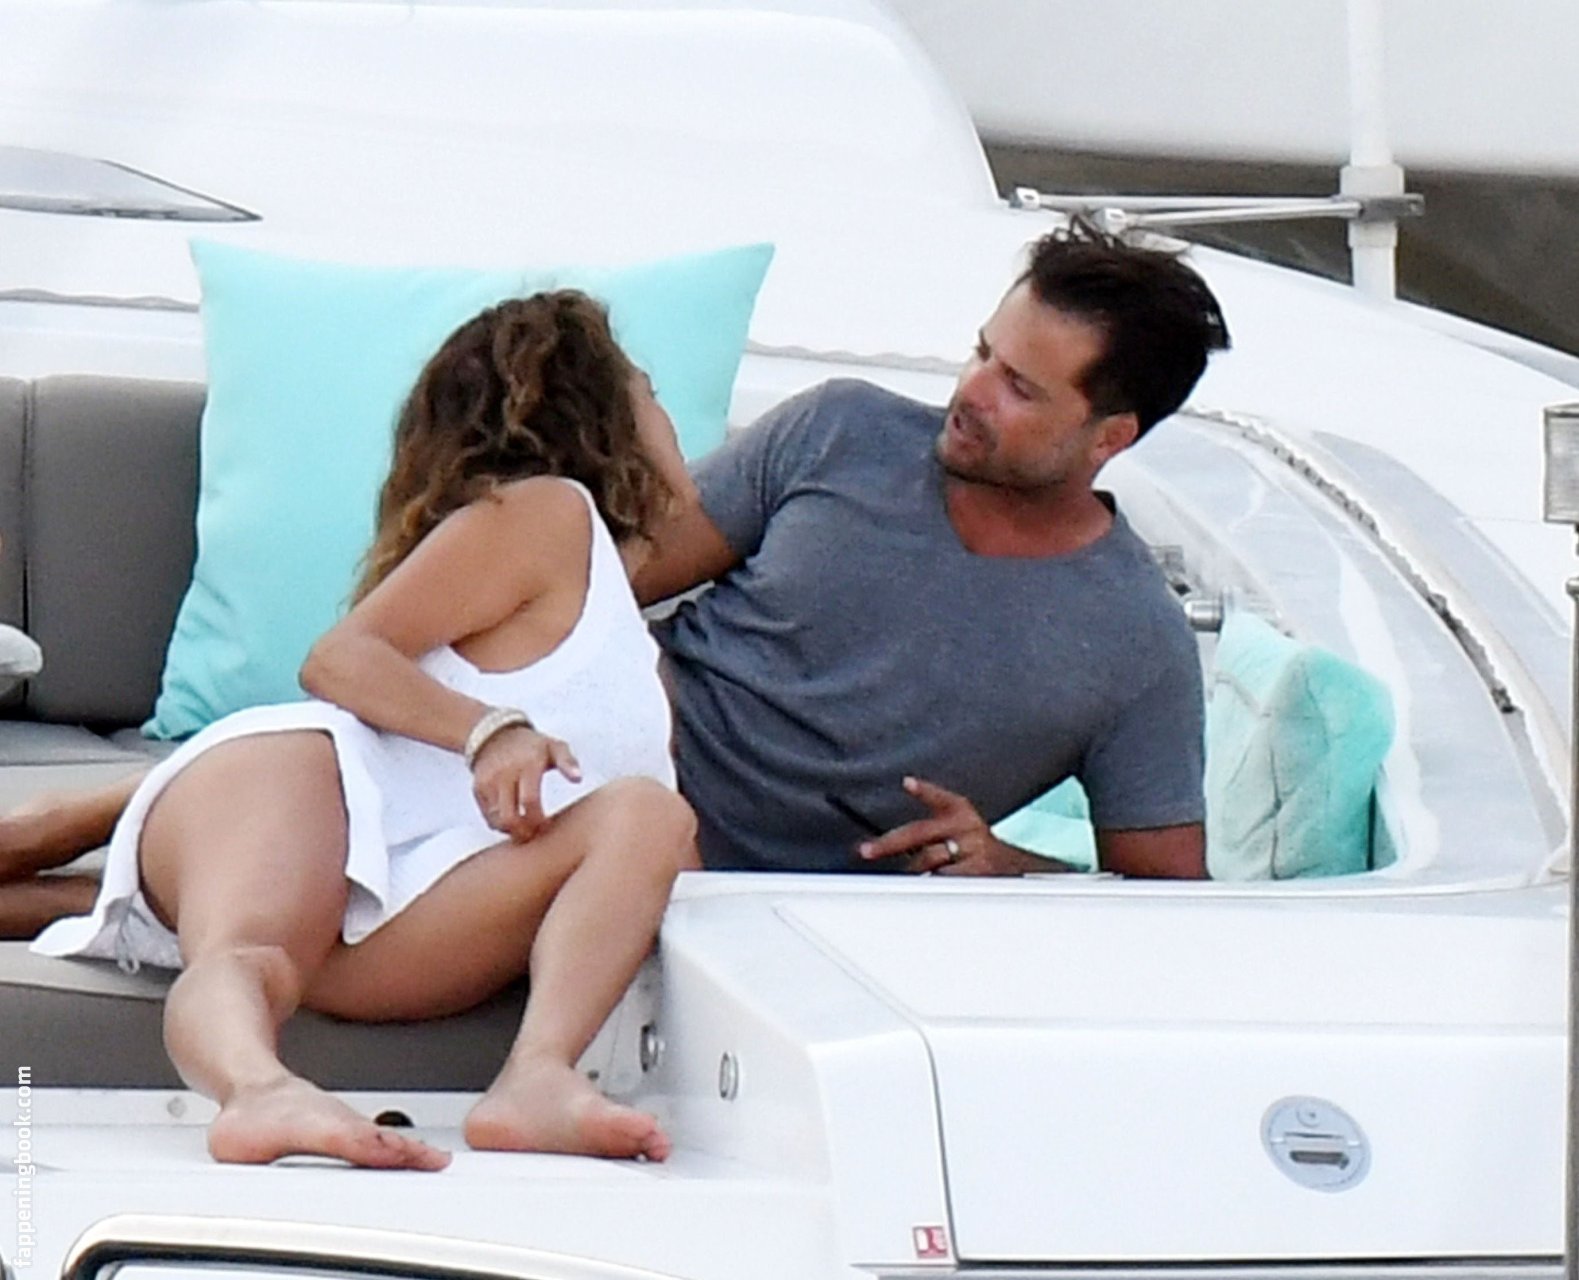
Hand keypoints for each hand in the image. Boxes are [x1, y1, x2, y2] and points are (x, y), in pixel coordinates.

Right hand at [470, 725, 581, 842]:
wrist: (496, 734)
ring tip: (526, 829)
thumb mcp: (555, 746)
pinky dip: (501, 824)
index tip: (547, 824)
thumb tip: (578, 779)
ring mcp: (488, 782)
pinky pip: (488, 817)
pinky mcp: (478, 790)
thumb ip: (568, 762)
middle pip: (509, 817)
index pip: (530, 801)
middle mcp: (504, 774)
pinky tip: (514, 820)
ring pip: (497, 821)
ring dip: (512, 831)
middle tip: (535, 834)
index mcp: (527, 765)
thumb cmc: (533, 745)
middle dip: (523, 832)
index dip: (538, 819)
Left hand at [857, 776, 1031, 876]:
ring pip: (927, 860)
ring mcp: (972, 849)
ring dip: (915, 870)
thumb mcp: (957, 827)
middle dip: (888, 843)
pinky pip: (942, 878)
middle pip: (919, 832)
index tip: (908, 784)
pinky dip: (932, 882)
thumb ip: (928, 830)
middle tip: (866, 851)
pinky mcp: (977, 871)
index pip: (939, 797)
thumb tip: (888, 846)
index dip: (924, 791)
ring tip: (914, 873)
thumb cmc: (973, 847)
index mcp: (959, 810)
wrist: (1012, 867)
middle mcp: (966, 826)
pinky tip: (934, 881)